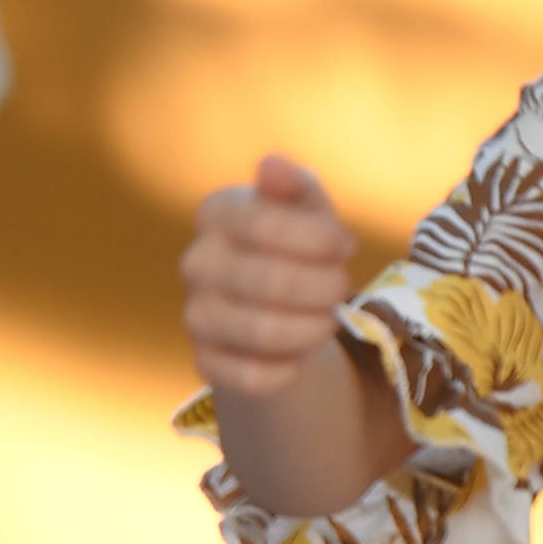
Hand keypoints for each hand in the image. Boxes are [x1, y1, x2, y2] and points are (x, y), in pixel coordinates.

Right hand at [182, 156, 361, 404]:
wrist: (273, 306)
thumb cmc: (295, 244)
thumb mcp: (306, 209)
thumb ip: (295, 187)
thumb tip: (272, 166)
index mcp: (216, 213)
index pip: (264, 223)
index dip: (318, 239)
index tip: (347, 246)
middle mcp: (195, 262)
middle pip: (271, 281)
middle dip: (325, 288)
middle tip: (343, 289)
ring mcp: (195, 314)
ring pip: (262, 332)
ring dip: (313, 330)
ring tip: (328, 321)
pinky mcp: (205, 362)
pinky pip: (251, 377)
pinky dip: (288, 371)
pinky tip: (300, 358)